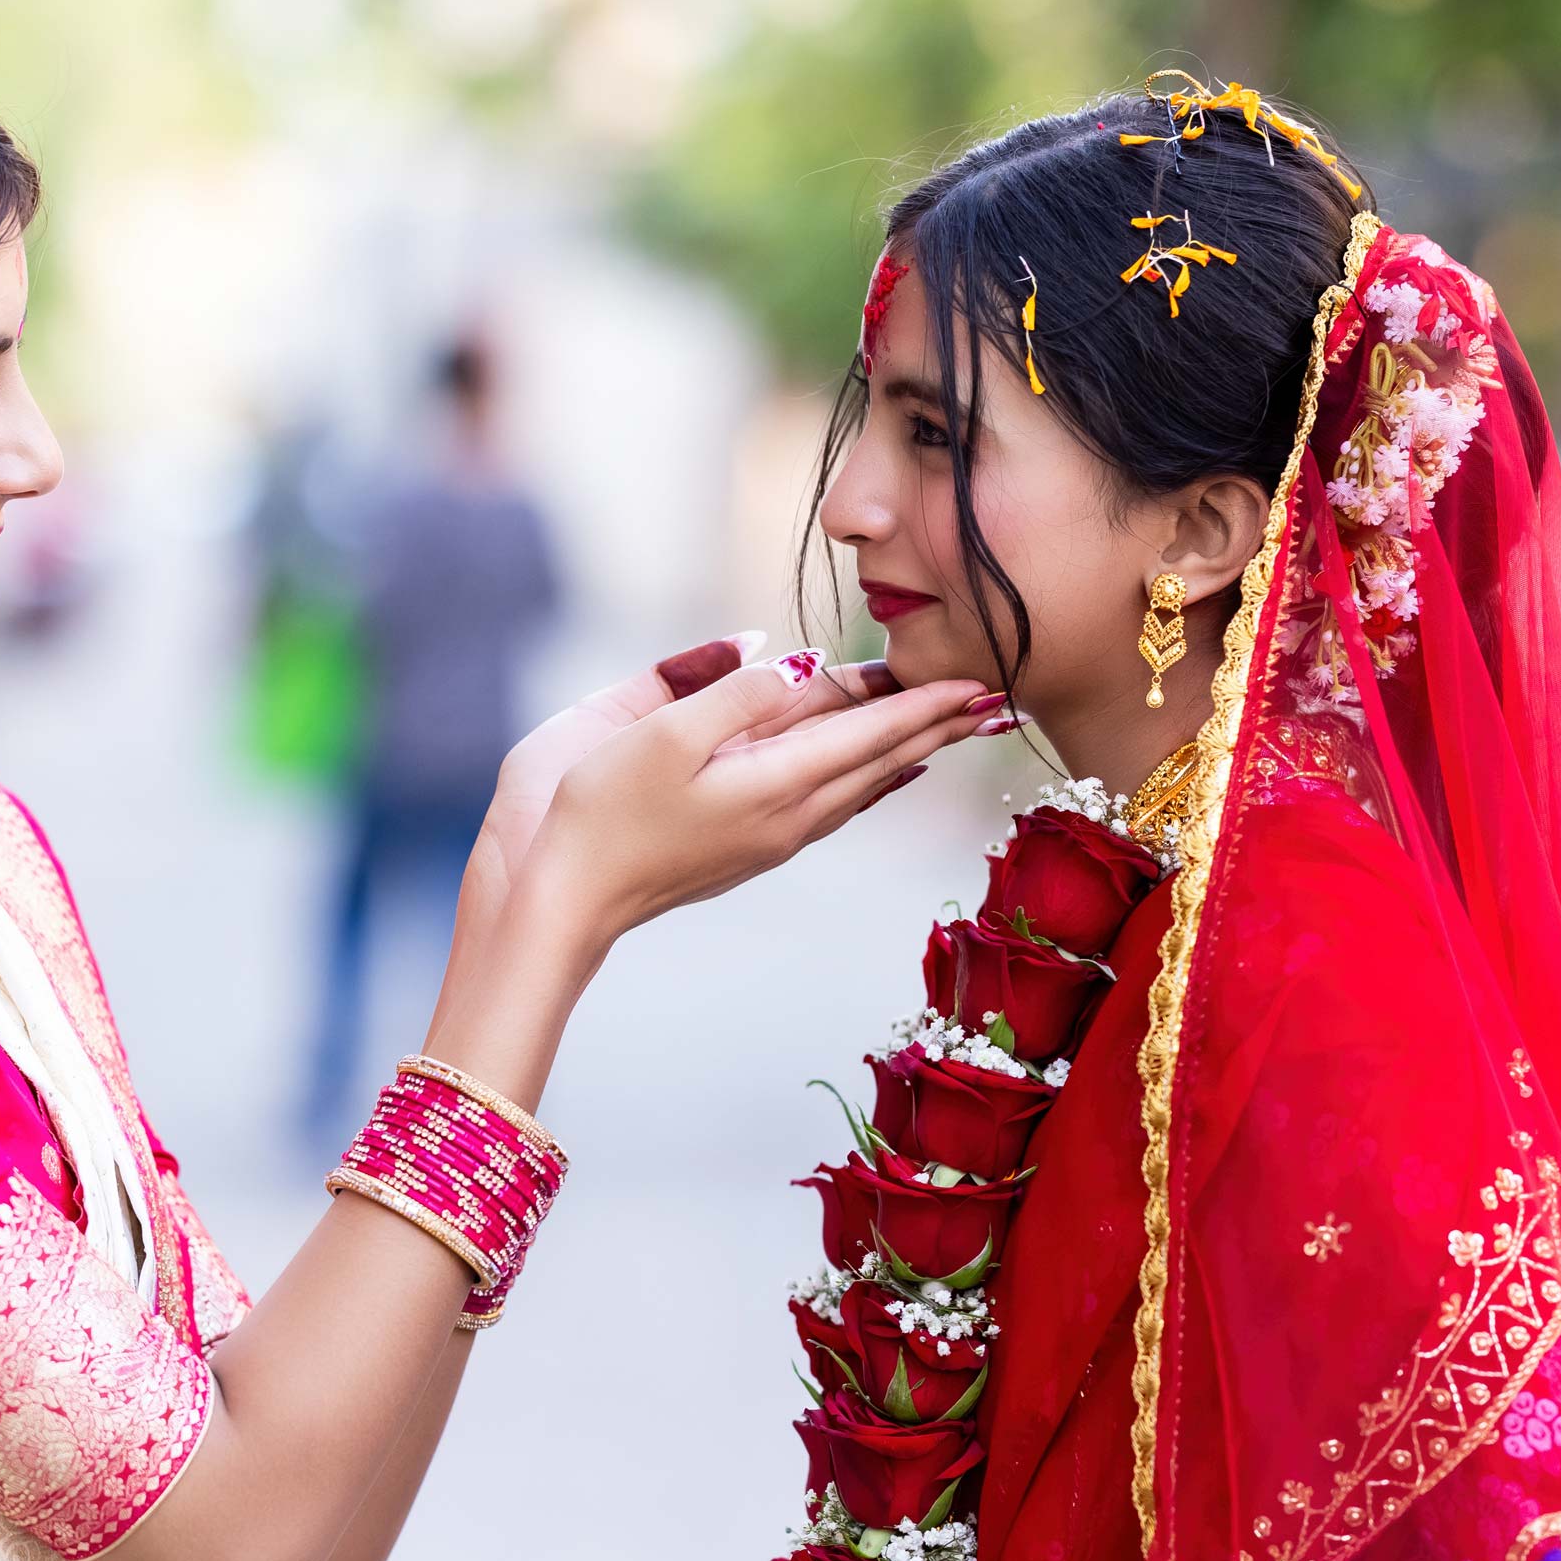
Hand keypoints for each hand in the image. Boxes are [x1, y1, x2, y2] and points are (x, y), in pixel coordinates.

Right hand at [516, 648, 997, 943]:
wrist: (563, 899)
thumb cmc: (600, 811)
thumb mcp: (662, 734)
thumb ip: (737, 693)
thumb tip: (803, 662)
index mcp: (774, 784)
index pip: (871, 733)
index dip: (927, 702)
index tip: (984, 678)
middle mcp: (787, 816)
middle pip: (880, 760)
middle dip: (939, 726)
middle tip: (998, 701)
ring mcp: (770, 837)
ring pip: (861, 785)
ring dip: (910, 751)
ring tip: (952, 730)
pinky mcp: (749, 847)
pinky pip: (832, 805)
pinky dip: (870, 781)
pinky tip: (882, 776)